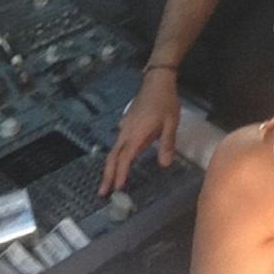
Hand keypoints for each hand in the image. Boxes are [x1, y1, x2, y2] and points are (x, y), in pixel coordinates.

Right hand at [98, 70, 179, 195]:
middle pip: (113, 157)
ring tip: (108, 182)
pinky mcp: (127, 123)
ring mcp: (125, 126)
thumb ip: (167, 144)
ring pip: (114, 150)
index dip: (120, 174)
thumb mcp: (171, 123)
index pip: (125, 158)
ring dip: (110, 167)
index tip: (116, 188)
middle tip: (103, 193)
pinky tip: (118, 160)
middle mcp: (126, 132)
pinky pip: (118, 142)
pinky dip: (116, 155)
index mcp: (136, 134)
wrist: (157, 81)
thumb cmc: (165, 102)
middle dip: (107, 175)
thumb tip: (164, 165)